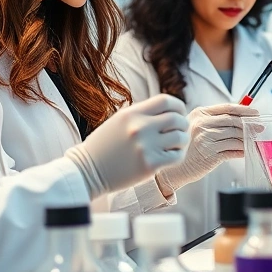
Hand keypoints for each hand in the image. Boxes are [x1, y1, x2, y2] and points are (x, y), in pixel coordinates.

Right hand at [65, 94, 189, 198]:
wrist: (87, 171)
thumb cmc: (105, 146)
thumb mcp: (119, 121)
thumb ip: (142, 114)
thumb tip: (171, 112)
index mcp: (132, 113)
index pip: (166, 101)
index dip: (178, 106)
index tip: (179, 114)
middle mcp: (140, 127)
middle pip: (177, 119)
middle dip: (183, 125)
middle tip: (180, 132)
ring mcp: (145, 147)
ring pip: (180, 138)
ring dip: (182, 141)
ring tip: (176, 145)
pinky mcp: (150, 165)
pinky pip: (176, 157)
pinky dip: (178, 156)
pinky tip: (171, 157)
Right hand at [155, 103, 258, 192]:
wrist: (174, 167)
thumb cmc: (187, 147)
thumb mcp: (196, 127)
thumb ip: (214, 121)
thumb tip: (241, 118)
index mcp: (199, 114)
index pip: (226, 108)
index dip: (244, 110)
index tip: (255, 113)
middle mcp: (202, 125)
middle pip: (233, 121)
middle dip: (249, 124)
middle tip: (260, 127)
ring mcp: (206, 140)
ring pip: (234, 136)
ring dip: (247, 138)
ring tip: (254, 140)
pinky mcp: (210, 155)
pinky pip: (232, 151)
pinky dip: (241, 150)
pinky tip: (246, 151)